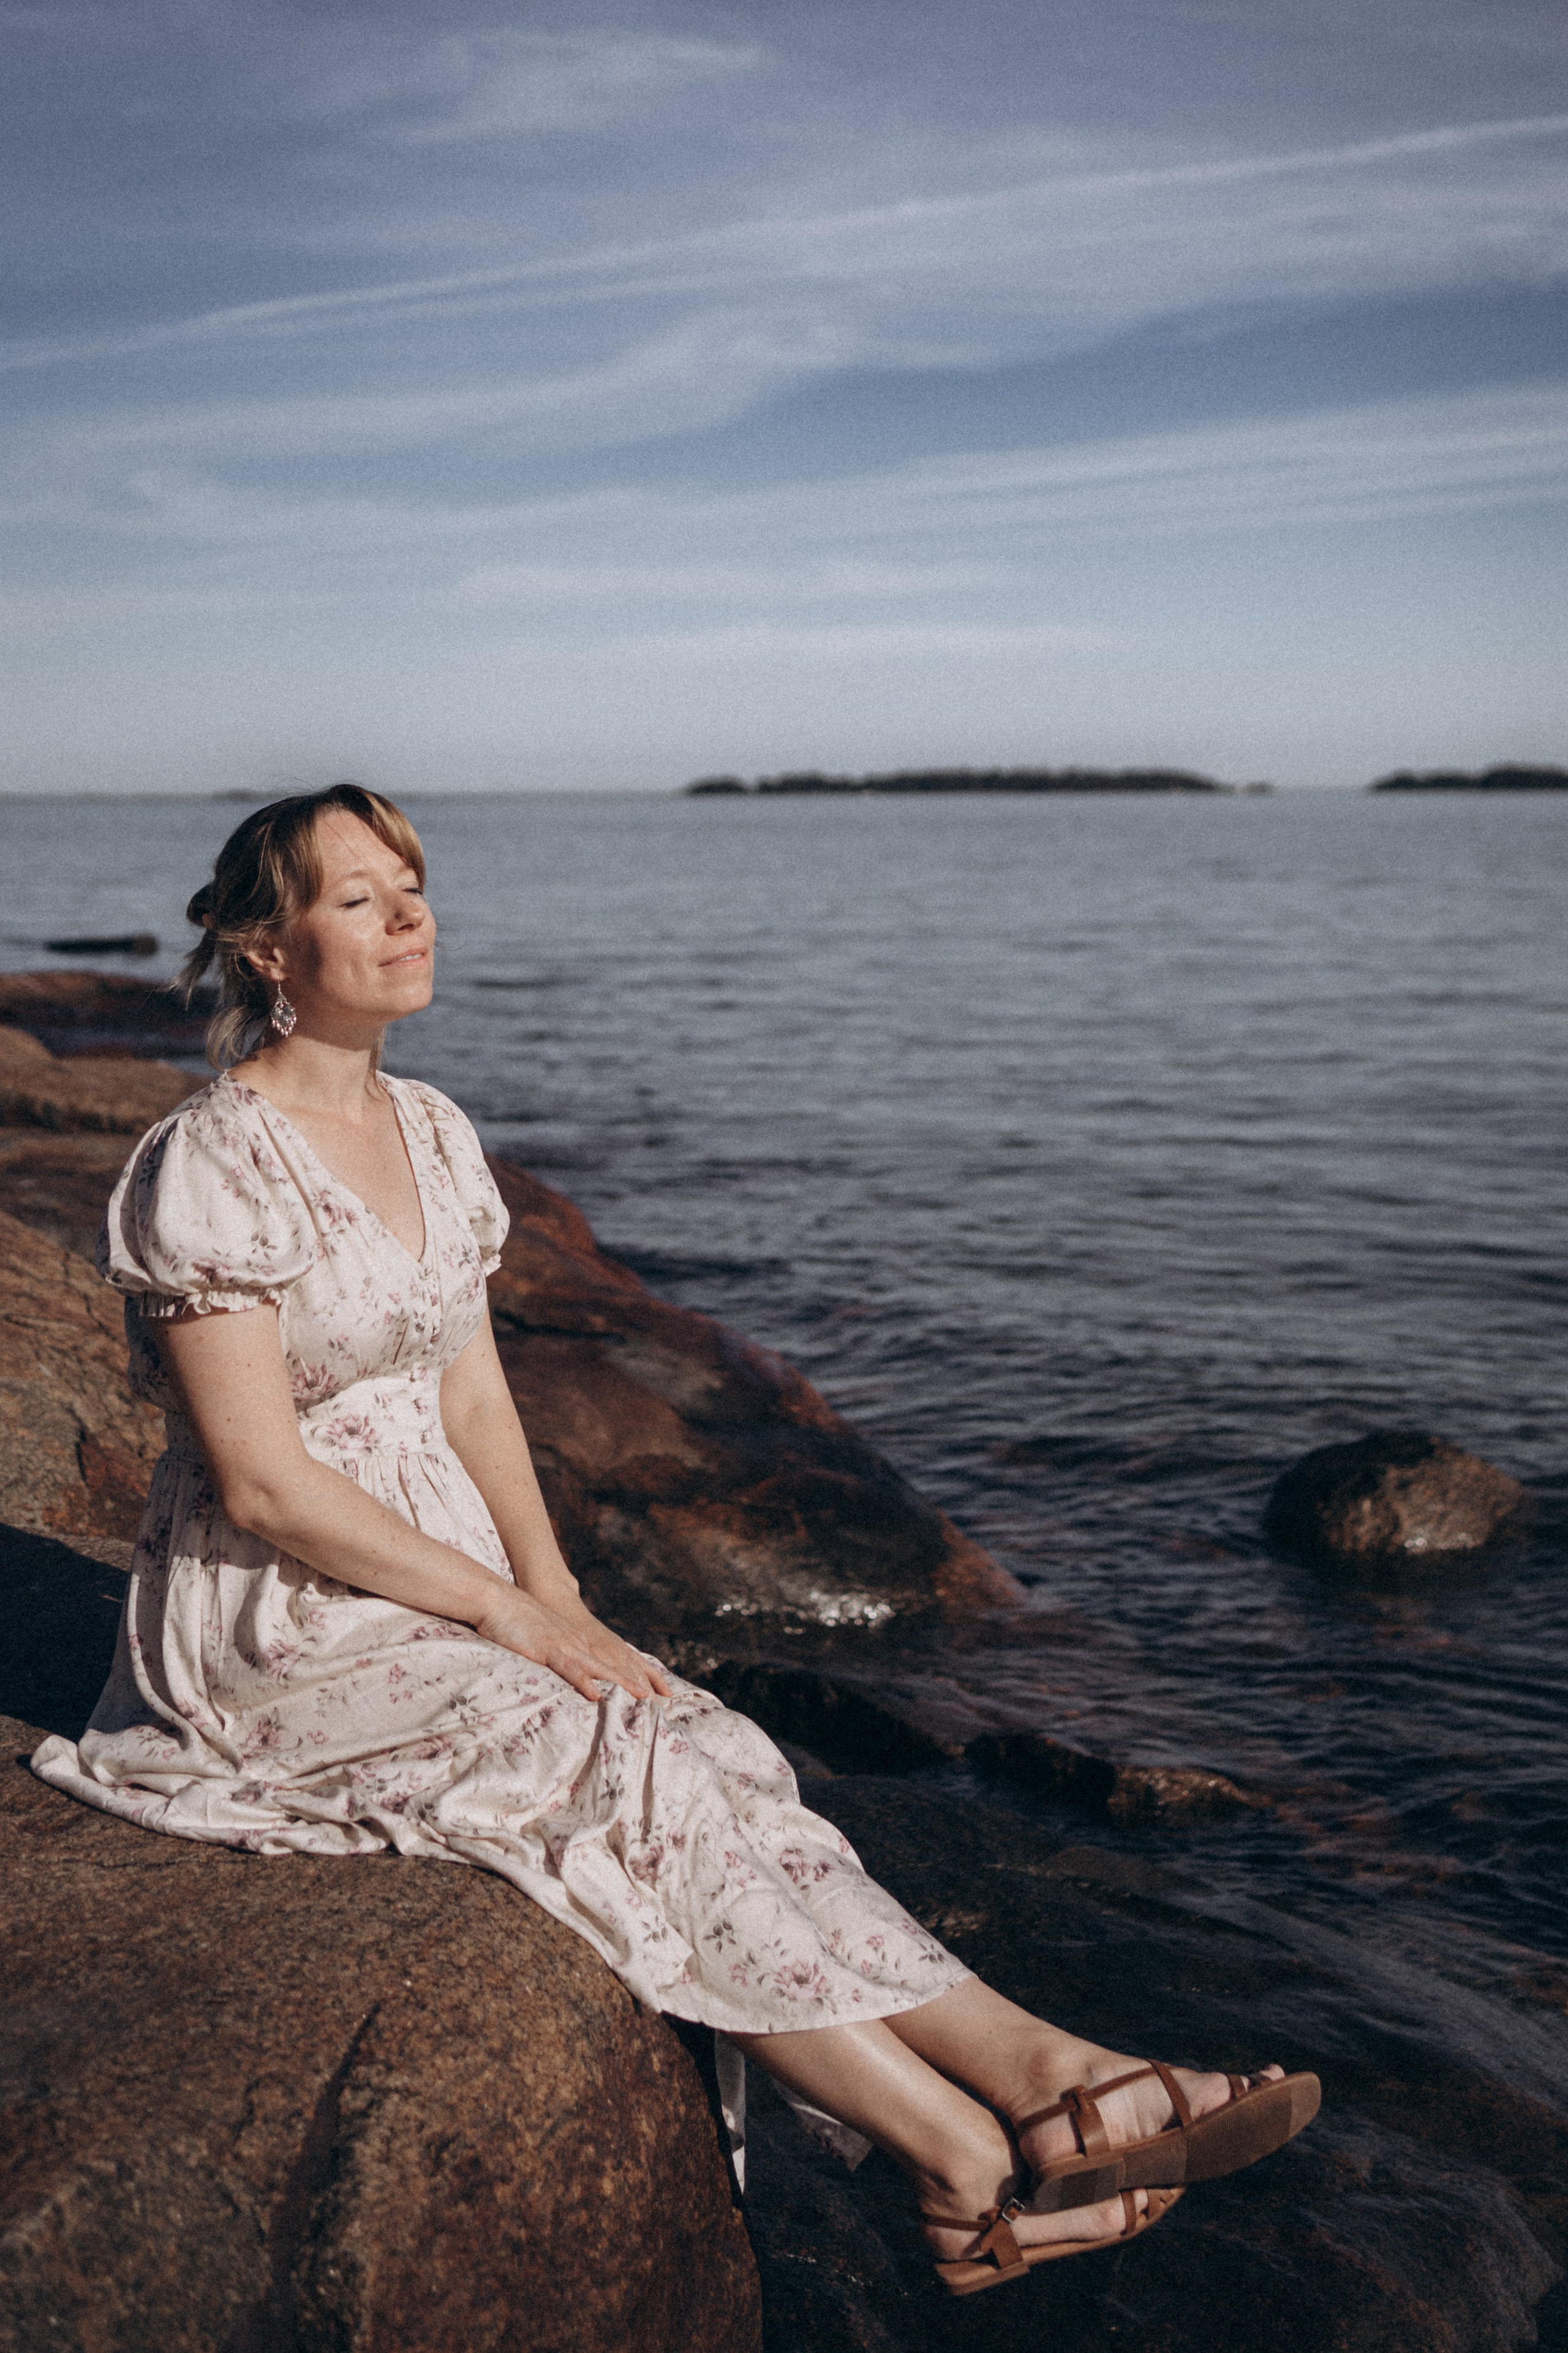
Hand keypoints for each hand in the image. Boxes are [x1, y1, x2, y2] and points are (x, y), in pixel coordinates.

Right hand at [472, 1586, 671, 1703]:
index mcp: (576, 1640)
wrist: (497, 1599)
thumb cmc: (514, 1620)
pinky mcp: (545, 1649)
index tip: (653, 1689)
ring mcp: (563, 1645)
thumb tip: (561, 1668)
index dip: (633, 1674)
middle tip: (663, 1697)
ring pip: (598, 1667)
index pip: (611, 1659)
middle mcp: (576, 1642)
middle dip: (638, 1681)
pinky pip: (568, 1668)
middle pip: (613, 1664)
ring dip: (621, 1682)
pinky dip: (583, 1681)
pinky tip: (595, 1694)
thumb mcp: (540, 1639)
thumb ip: (553, 1654)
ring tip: (643, 1698)